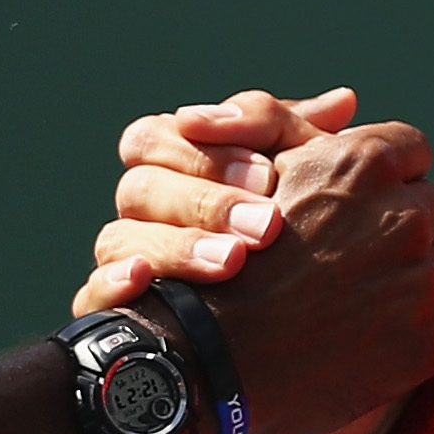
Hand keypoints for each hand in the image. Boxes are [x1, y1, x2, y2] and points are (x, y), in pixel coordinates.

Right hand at [73, 86, 356, 310]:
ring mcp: (123, 259)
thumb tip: (342, 102)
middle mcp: (142, 209)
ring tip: (233, 263)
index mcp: (172, 164)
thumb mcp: (306, 185)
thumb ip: (310, 141)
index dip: (208, 153)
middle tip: (268, 226)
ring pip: (117, 239)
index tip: (270, 176)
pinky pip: (92, 298)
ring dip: (177, 247)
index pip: (159, 137)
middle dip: (205, 202)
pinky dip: (112, 285)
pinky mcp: (115, 315)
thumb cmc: (293, 237)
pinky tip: (143, 280)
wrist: (287, 330)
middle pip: (140, 185)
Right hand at [88, 98, 433, 433]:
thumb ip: (307, 137)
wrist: (206, 363)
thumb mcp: (255, 177)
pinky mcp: (431, 336)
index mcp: (361, 163)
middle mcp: (399, 214)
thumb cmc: (222, 263)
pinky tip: (417, 317)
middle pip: (429, 204)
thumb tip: (349, 101)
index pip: (411, 150)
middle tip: (353, 262)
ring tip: (366, 298)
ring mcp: (419, 277)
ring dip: (420, 269)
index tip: (357, 209)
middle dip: (399, 227)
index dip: (384, 180)